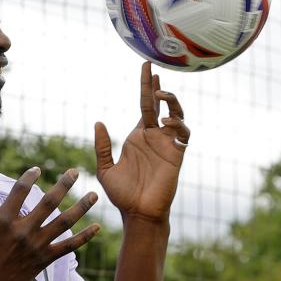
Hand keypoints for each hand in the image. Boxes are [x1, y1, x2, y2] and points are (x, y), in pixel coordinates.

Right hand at [0, 167, 100, 280]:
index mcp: (2, 221)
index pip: (20, 191)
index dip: (30, 177)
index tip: (37, 169)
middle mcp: (22, 231)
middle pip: (48, 202)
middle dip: (64, 184)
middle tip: (75, 172)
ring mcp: (35, 246)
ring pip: (63, 222)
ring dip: (80, 207)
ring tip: (93, 195)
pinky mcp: (43, 260)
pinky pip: (68, 247)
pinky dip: (84, 237)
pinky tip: (97, 227)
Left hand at [95, 61, 189, 224]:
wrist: (138, 213)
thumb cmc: (123, 194)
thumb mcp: (106, 168)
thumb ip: (103, 146)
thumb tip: (98, 122)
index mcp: (138, 137)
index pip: (144, 105)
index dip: (146, 87)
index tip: (147, 67)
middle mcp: (154, 137)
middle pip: (160, 104)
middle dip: (157, 86)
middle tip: (154, 69)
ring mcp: (166, 144)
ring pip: (176, 114)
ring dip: (171, 102)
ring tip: (160, 95)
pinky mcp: (176, 155)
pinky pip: (183, 134)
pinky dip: (178, 124)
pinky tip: (167, 122)